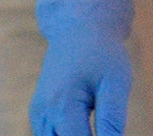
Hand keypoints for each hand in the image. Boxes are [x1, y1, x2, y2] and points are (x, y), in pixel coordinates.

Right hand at [30, 0, 132, 135]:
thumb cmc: (101, 52)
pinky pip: (49, 134)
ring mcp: (37, 113)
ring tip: (93, 120)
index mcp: (62, 106)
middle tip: (105, 129)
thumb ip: (113, 118)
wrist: (78, 27)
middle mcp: (43, 113)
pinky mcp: (39, 112)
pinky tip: (84, 127)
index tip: (113, 134)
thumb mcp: (115, 82)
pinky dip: (65, 135)